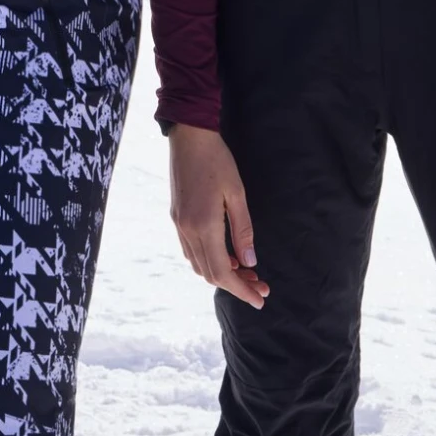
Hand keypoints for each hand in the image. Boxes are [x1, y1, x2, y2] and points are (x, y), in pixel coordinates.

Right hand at [168, 124, 267, 307]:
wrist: (189, 135)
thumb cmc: (217, 161)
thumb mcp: (237, 194)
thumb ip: (243, 231)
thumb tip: (250, 263)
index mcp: (204, 226)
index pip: (222, 272)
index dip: (241, 290)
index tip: (260, 299)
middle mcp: (187, 229)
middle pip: (209, 273)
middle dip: (235, 284)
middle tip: (260, 284)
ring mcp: (179, 224)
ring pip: (198, 264)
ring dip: (221, 272)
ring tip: (246, 269)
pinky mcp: (176, 216)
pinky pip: (191, 250)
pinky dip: (209, 259)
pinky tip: (226, 253)